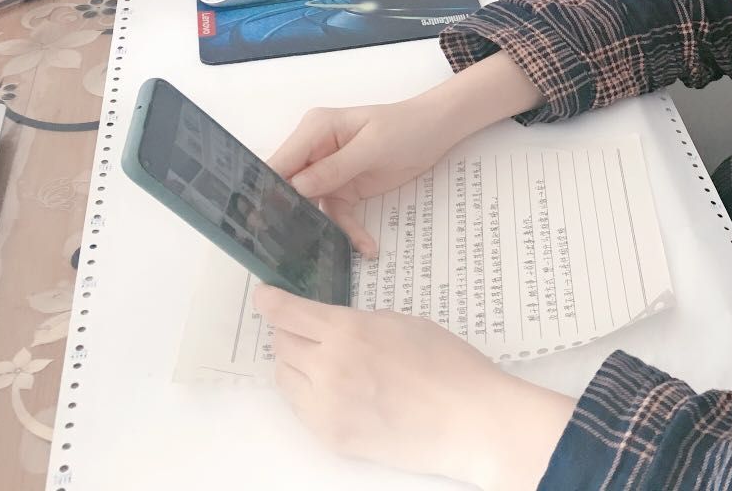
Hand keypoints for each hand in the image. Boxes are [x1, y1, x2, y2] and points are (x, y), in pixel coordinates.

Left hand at [253, 284, 575, 489]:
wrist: (468, 419)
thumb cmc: (447, 364)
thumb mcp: (403, 324)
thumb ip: (360, 323)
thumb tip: (331, 326)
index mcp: (348, 331)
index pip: (289, 312)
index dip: (271, 300)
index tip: (264, 295)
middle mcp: (328, 367)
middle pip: (281, 344)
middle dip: (289, 332)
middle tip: (305, 329)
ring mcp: (325, 406)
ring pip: (285, 376)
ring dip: (296, 363)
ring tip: (324, 361)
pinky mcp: (330, 436)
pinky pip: (300, 407)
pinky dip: (308, 393)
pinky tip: (335, 389)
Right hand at [268, 90, 471, 255]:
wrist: (437, 131)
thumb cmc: (405, 127)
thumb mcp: (372, 146)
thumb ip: (335, 167)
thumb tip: (297, 186)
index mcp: (314, 130)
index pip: (281, 161)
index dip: (268, 189)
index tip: (260, 220)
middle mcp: (314, 151)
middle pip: (289, 187)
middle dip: (288, 215)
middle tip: (283, 248)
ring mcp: (328, 172)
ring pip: (311, 207)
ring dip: (319, 230)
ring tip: (320, 256)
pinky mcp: (345, 189)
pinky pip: (338, 215)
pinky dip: (349, 232)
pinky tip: (366, 248)